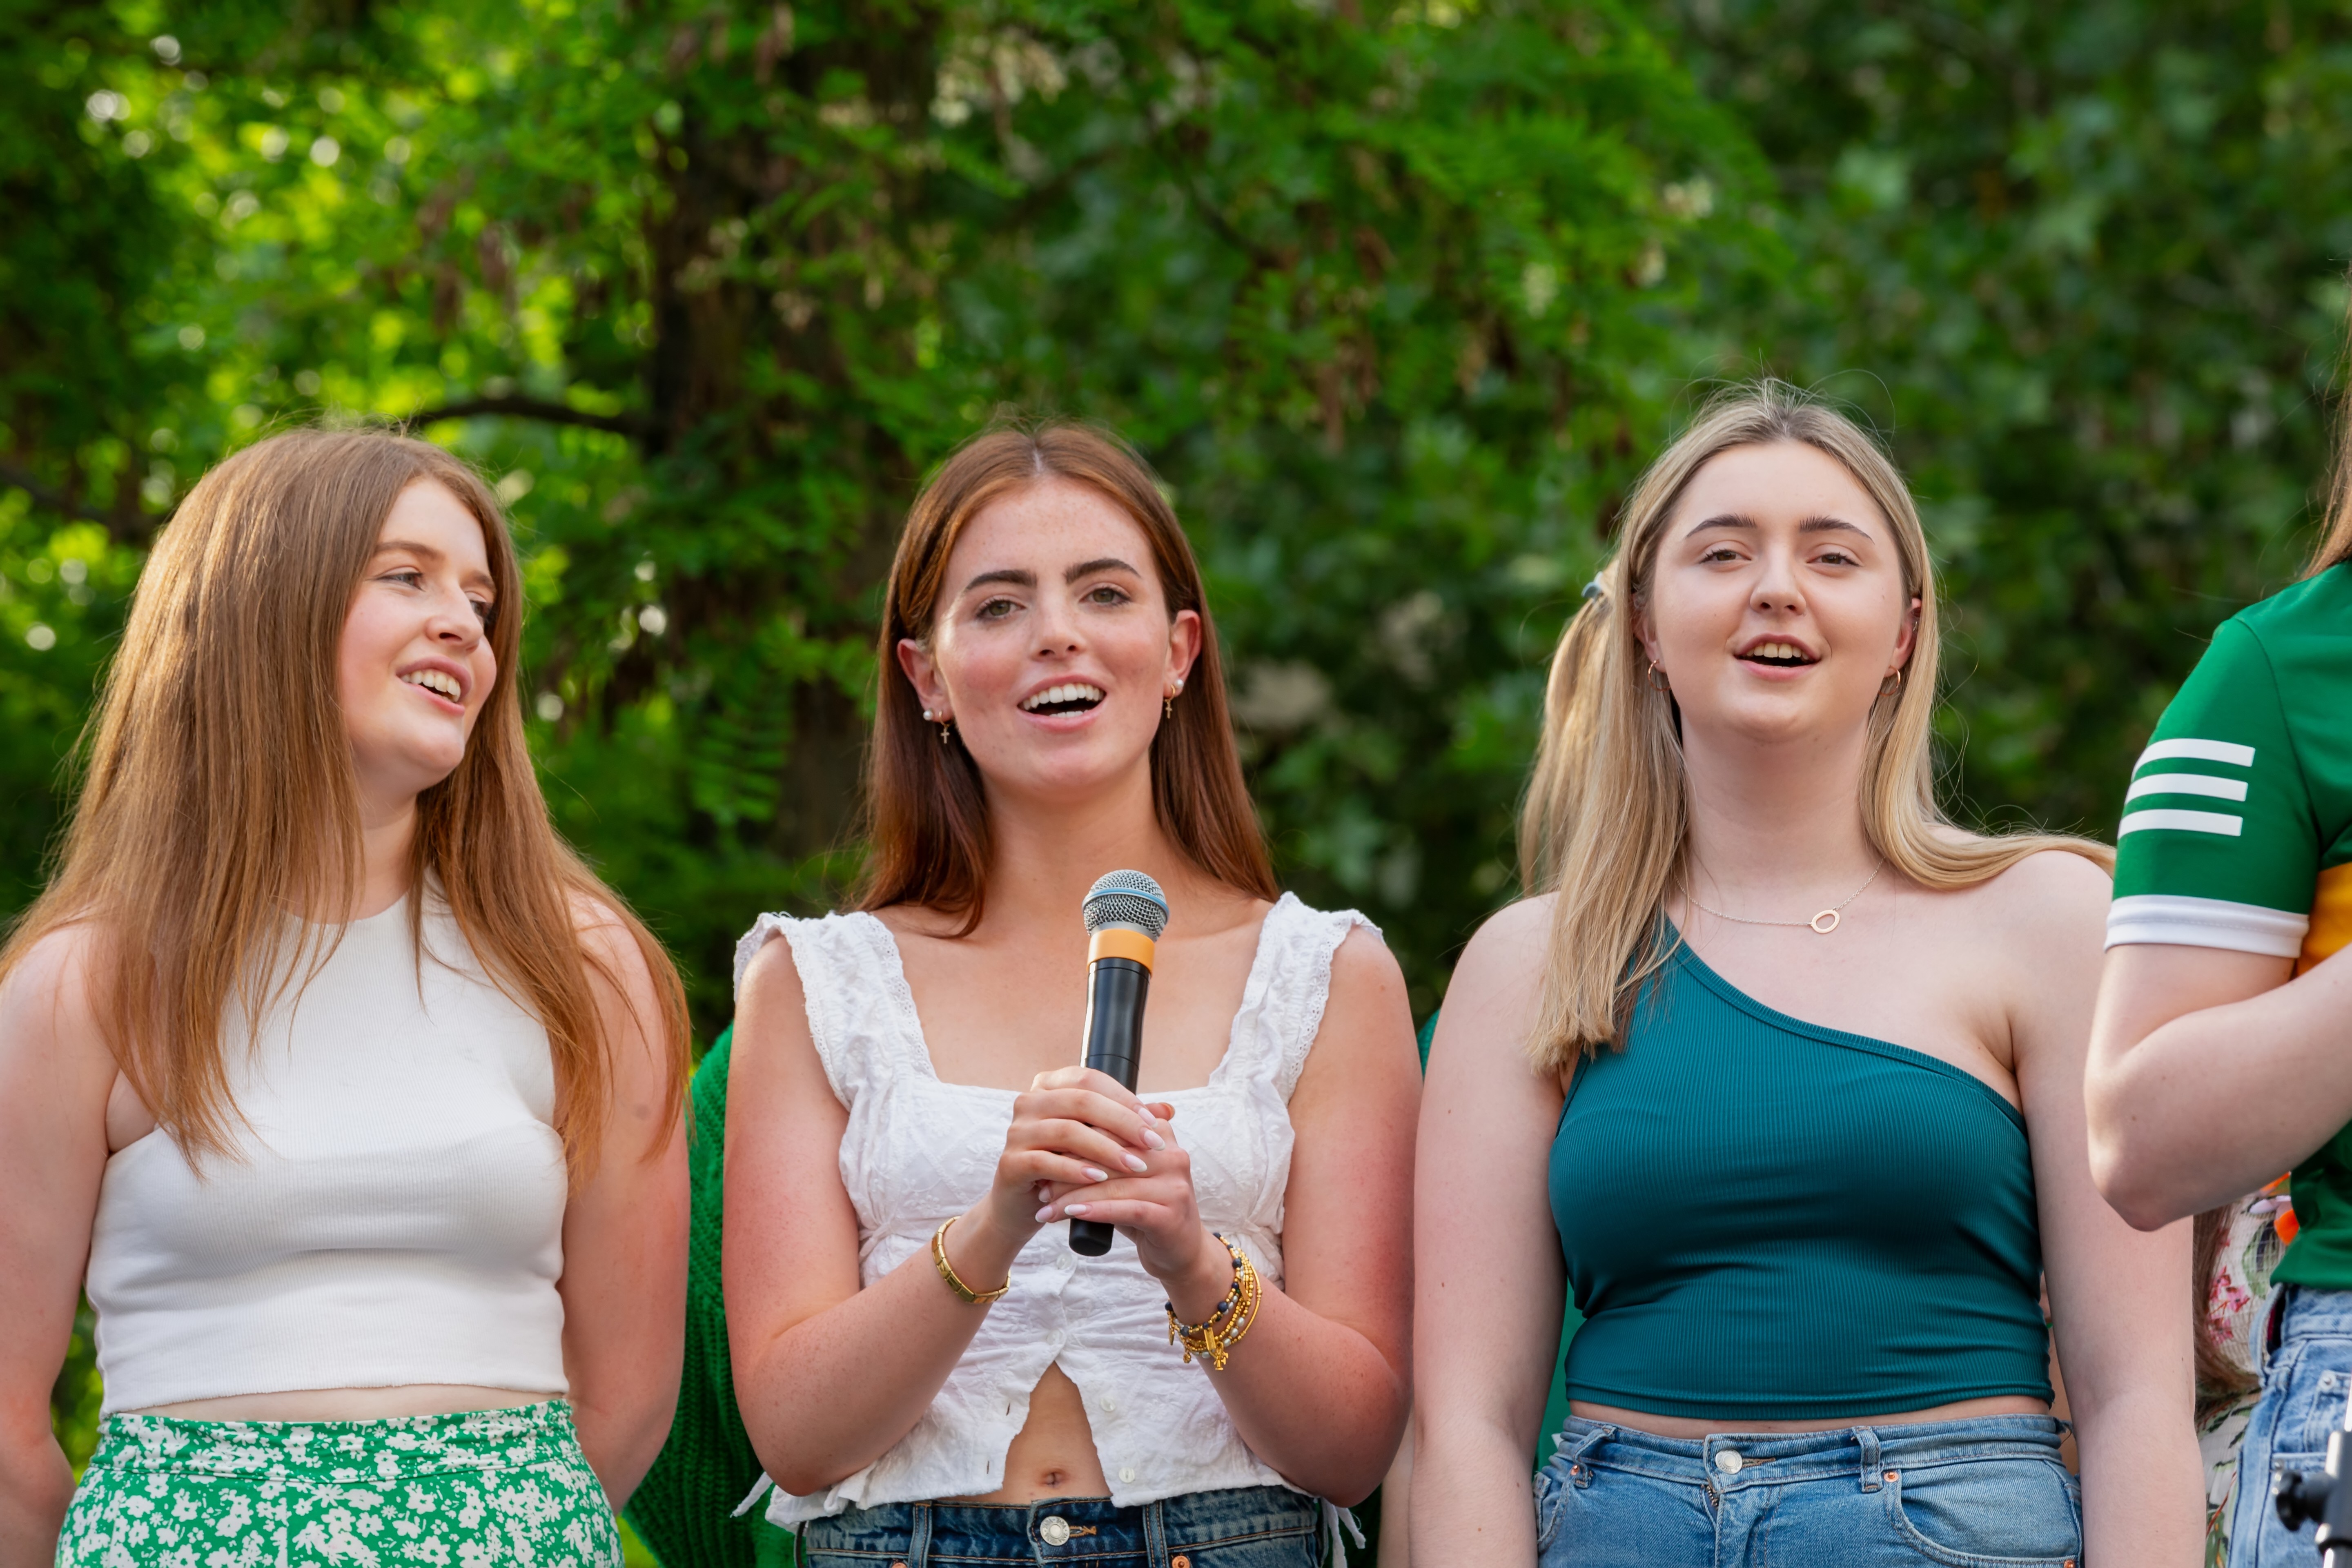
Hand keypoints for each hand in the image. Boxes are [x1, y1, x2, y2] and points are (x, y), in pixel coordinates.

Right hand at [948, 1066, 1168, 1287]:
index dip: (1125, 1098)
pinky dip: (1076, 1171)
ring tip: (1135, 1166)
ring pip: (1068, 1132)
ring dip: (1106, 1150)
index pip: (1090, 1079)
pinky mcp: (1010, 1163)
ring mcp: (1016, 1131)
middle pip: (1082, 1102)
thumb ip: (1126, 1123)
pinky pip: (1047, 1162)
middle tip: (1154, 1144)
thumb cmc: (1065, 1168)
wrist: (1026, 1207)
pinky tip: (1100, 1180)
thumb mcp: (1096, 1142)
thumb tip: (1168, 1109)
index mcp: (1049, 1087)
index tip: (1155, 1121)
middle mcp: (1028, 1102)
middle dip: (1123, 1123)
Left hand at [1035, 1097, 1225, 1313]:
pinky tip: (1071, 1214)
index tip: (1044, 1157)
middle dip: (1070, 1169)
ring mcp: (1175, 1186)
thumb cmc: (1145, 1210)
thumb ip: (1102, 1154)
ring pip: (1114, 1184)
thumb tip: (1052, 1140)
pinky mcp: (1171, 1215)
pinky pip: (1127, 1208)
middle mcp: (1172, 1156)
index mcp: (1160, 1136)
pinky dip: (1096, 1210)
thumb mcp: (1125, 1177)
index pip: (1110, 1129)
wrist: (1181, 1252)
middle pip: (1110, 1155)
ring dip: (1074, 1196)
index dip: (1074, 1142)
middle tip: (1041, 1184)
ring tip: (1047, 1206)